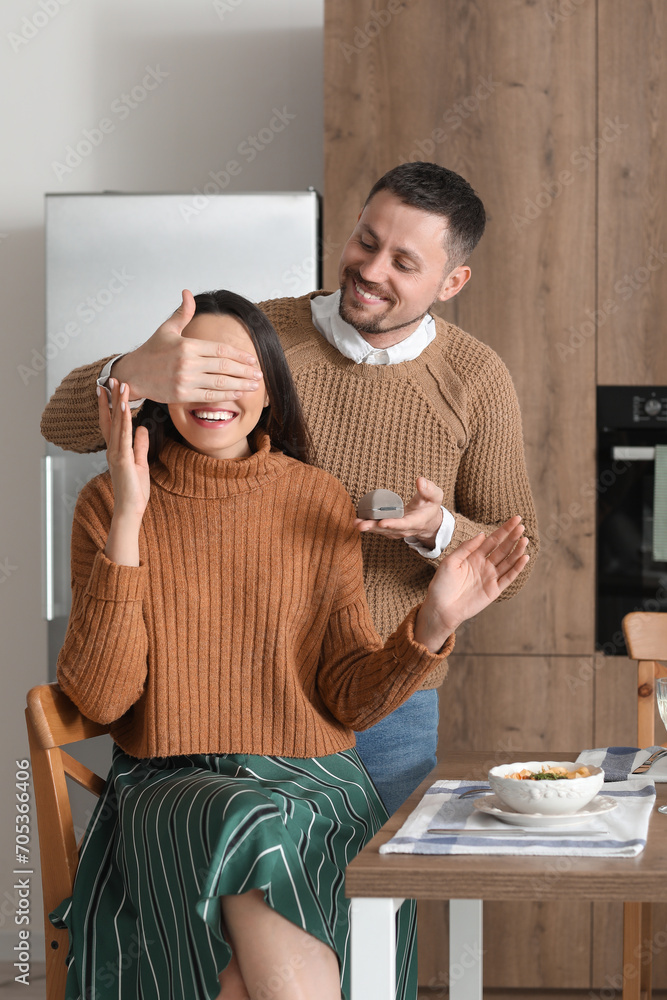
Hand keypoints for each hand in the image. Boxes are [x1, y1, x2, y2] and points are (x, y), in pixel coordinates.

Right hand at [99, 378, 149, 521]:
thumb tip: (143, 429)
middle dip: (111, 398)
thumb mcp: (140, 463)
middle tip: (111, 378)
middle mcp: (113, 449)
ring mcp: (116, 453)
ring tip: (120, 385)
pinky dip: (123, 420)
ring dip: (118, 403)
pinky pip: (123, 436)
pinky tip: (124, 407)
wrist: (130, 509)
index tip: (107, 389)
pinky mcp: (122, 459)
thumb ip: (140, 445)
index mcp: (116, 450)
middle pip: (110, 418)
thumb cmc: (135, 491)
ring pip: (116, 423)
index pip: (111, 423)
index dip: (108, 405)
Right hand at [110, 289, 263, 403]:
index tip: (253, 360)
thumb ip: (182, 313)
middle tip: (259, 374)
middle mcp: (187, 363)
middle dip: (245, 371)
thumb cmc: (151, 351)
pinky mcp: (182, 395)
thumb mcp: (167, 329)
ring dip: (240, 385)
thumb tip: (188, 292)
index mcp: (187, 345)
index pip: (220, 350)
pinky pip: (209, 396)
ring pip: (220, 383)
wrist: (133, 374)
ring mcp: (185, 380)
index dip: (239, 355)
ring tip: (254, 386)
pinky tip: (237, 394)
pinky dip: (226, 395)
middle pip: (224, 367)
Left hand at [354, 477, 443, 547]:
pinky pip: (378, 528)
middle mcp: (405, 529)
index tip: (382, 522)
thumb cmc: (430, 506)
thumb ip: (429, 489)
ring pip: (381, 530)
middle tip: (361, 525)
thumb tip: (420, 480)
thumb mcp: (435, 496)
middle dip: (374, 527)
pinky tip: (358, 520)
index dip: (393, 524)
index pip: (404, 524)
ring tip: (356, 523)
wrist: (428, 522)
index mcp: (416, 521)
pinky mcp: (389, 530)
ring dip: (368, 527)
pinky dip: (368, 525)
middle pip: (388, 530)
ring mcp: (396, 531)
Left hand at [414, 516, 529, 650]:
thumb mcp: (450, 561)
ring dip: (517, 551)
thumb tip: (482, 534)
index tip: (515, 519)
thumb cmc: (442, 585)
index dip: (503, 530)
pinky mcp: (494, 590)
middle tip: (521, 525)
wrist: (441, 608)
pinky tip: (524, 557)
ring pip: (507, 561)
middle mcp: (484, 565)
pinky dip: (517, 568)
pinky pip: (508, 577)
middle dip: (512, 537)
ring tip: (524, 539)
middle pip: (502, 548)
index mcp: (473, 556)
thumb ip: (466, 548)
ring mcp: (490, 577)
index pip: (492, 540)